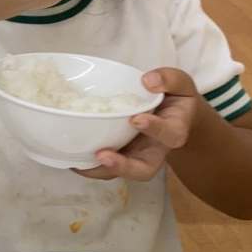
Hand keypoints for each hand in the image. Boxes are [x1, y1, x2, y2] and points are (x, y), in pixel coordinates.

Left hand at [74, 68, 198, 181]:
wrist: (175, 114)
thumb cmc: (175, 97)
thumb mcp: (180, 84)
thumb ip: (170, 79)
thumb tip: (148, 80)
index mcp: (174, 130)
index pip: (170, 134)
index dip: (155, 129)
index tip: (136, 119)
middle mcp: (156, 149)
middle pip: (145, 169)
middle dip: (124, 166)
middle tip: (103, 156)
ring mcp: (137, 155)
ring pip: (122, 172)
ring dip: (101, 169)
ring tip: (78, 163)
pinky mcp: (122, 155)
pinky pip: (107, 167)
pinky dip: (90, 165)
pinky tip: (71, 156)